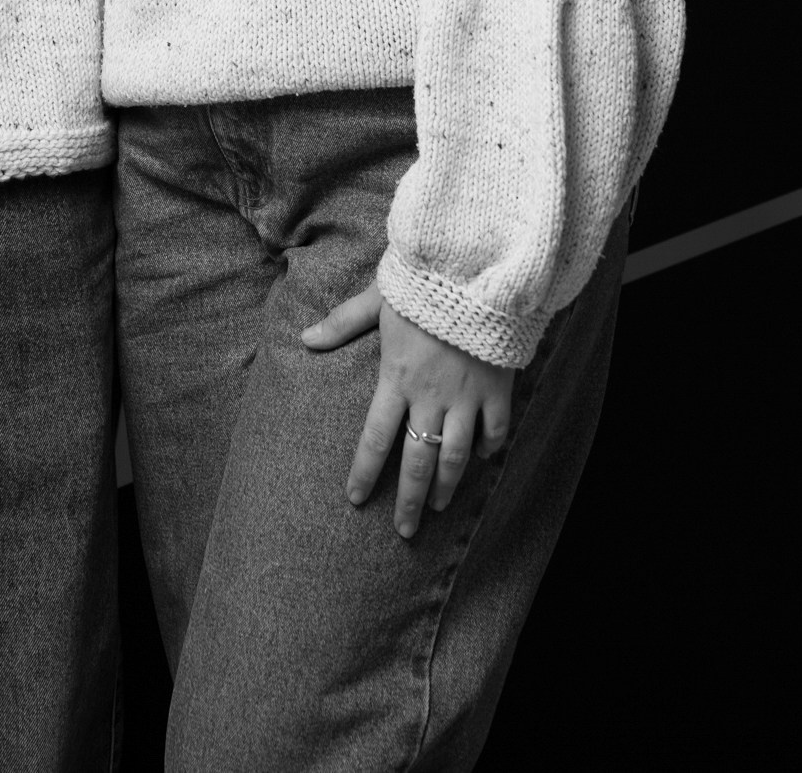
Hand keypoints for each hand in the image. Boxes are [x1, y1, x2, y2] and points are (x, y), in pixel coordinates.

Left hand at [303, 285, 512, 538]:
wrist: (476, 269)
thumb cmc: (422, 282)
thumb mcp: (377, 300)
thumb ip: (342, 323)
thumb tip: (304, 338)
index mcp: (397, 378)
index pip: (375, 438)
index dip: (365, 472)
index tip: (356, 500)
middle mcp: (431, 396)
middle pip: (417, 461)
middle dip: (409, 500)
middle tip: (405, 532)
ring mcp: (467, 397)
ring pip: (455, 456)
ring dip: (446, 486)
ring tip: (438, 508)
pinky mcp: (497, 390)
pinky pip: (495, 432)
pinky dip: (488, 449)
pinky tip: (480, 460)